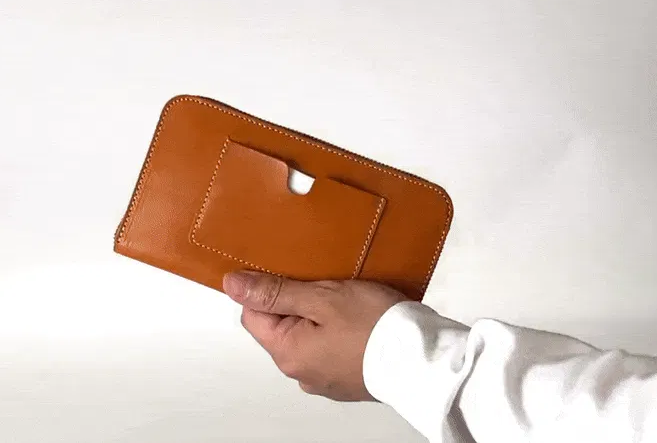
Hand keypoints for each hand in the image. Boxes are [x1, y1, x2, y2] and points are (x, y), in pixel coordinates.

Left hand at [222, 271, 408, 401]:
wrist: (423, 360)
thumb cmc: (376, 328)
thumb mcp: (323, 297)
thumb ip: (276, 291)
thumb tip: (233, 285)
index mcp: (288, 353)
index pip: (254, 315)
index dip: (271, 290)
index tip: (295, 276)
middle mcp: (301, 372)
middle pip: (283, 325)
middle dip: (301, 301)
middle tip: (329, 286)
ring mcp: (325, 380)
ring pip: (310, 336)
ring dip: (323, 316)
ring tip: (351, 301)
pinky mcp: (348, 380)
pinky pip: (332, 349)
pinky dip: (342, 333)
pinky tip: (362, 321)